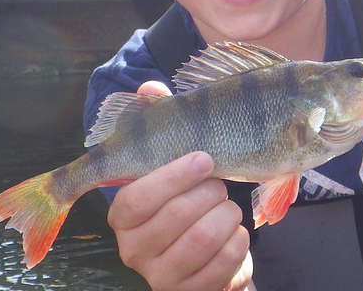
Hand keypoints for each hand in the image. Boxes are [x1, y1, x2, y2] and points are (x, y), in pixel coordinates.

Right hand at [106, 81, 253, 290]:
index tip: (204, 158)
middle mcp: (133, 249)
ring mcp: (161, 276)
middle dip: (211, 193)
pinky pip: (226, 260)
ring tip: (226, 206)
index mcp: (122, 215)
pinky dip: (240, 239)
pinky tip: (235, 231)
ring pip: (204, 237)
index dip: (173, 176)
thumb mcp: (174, 166)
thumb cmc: (190, 204)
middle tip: (220, 184)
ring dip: (228, 214)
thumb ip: (160, 123)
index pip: (138, 196)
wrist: (210, 259)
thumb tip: (149, 89)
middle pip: (176, 216)